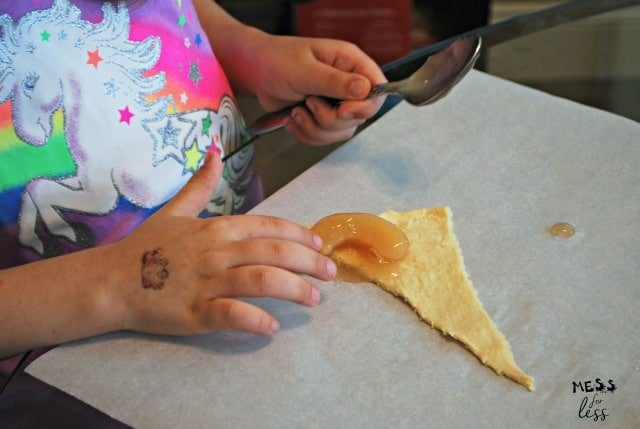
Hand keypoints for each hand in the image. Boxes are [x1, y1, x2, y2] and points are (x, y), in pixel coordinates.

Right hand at [110, 152, 335, 335]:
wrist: (110, 280)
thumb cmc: (146, 247)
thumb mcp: (175, 210)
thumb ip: (200, 185)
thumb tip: (215, 151)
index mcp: (216, 227)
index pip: (268, 227)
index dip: (299, 234)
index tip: (320, 244)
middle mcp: (216, 251)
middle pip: (274, 252)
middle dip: (309, 262)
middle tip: (331, 273)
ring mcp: (205, 282)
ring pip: (260, 280)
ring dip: (293, 289)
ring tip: (315, 299)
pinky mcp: (193, 312)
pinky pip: (231, 314)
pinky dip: (254, 320)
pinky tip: (272, 326)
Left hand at [251, 35, 386, 144]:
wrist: (256, 73)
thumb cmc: (277, 61)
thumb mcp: (305, 71)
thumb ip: (335, 82)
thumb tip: (365, 89)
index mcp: (350, 62)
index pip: (377, 89)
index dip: (364, 106)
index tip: (341, 111)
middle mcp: (348, 83)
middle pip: (359, 116)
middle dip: (330, 119)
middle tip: (308, 103)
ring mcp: (337, 102)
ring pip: (341, 131)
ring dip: (315, 128)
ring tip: (297, 111)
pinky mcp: (324, 117)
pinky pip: (325, 138)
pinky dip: (306, 134)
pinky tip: (293, 118)